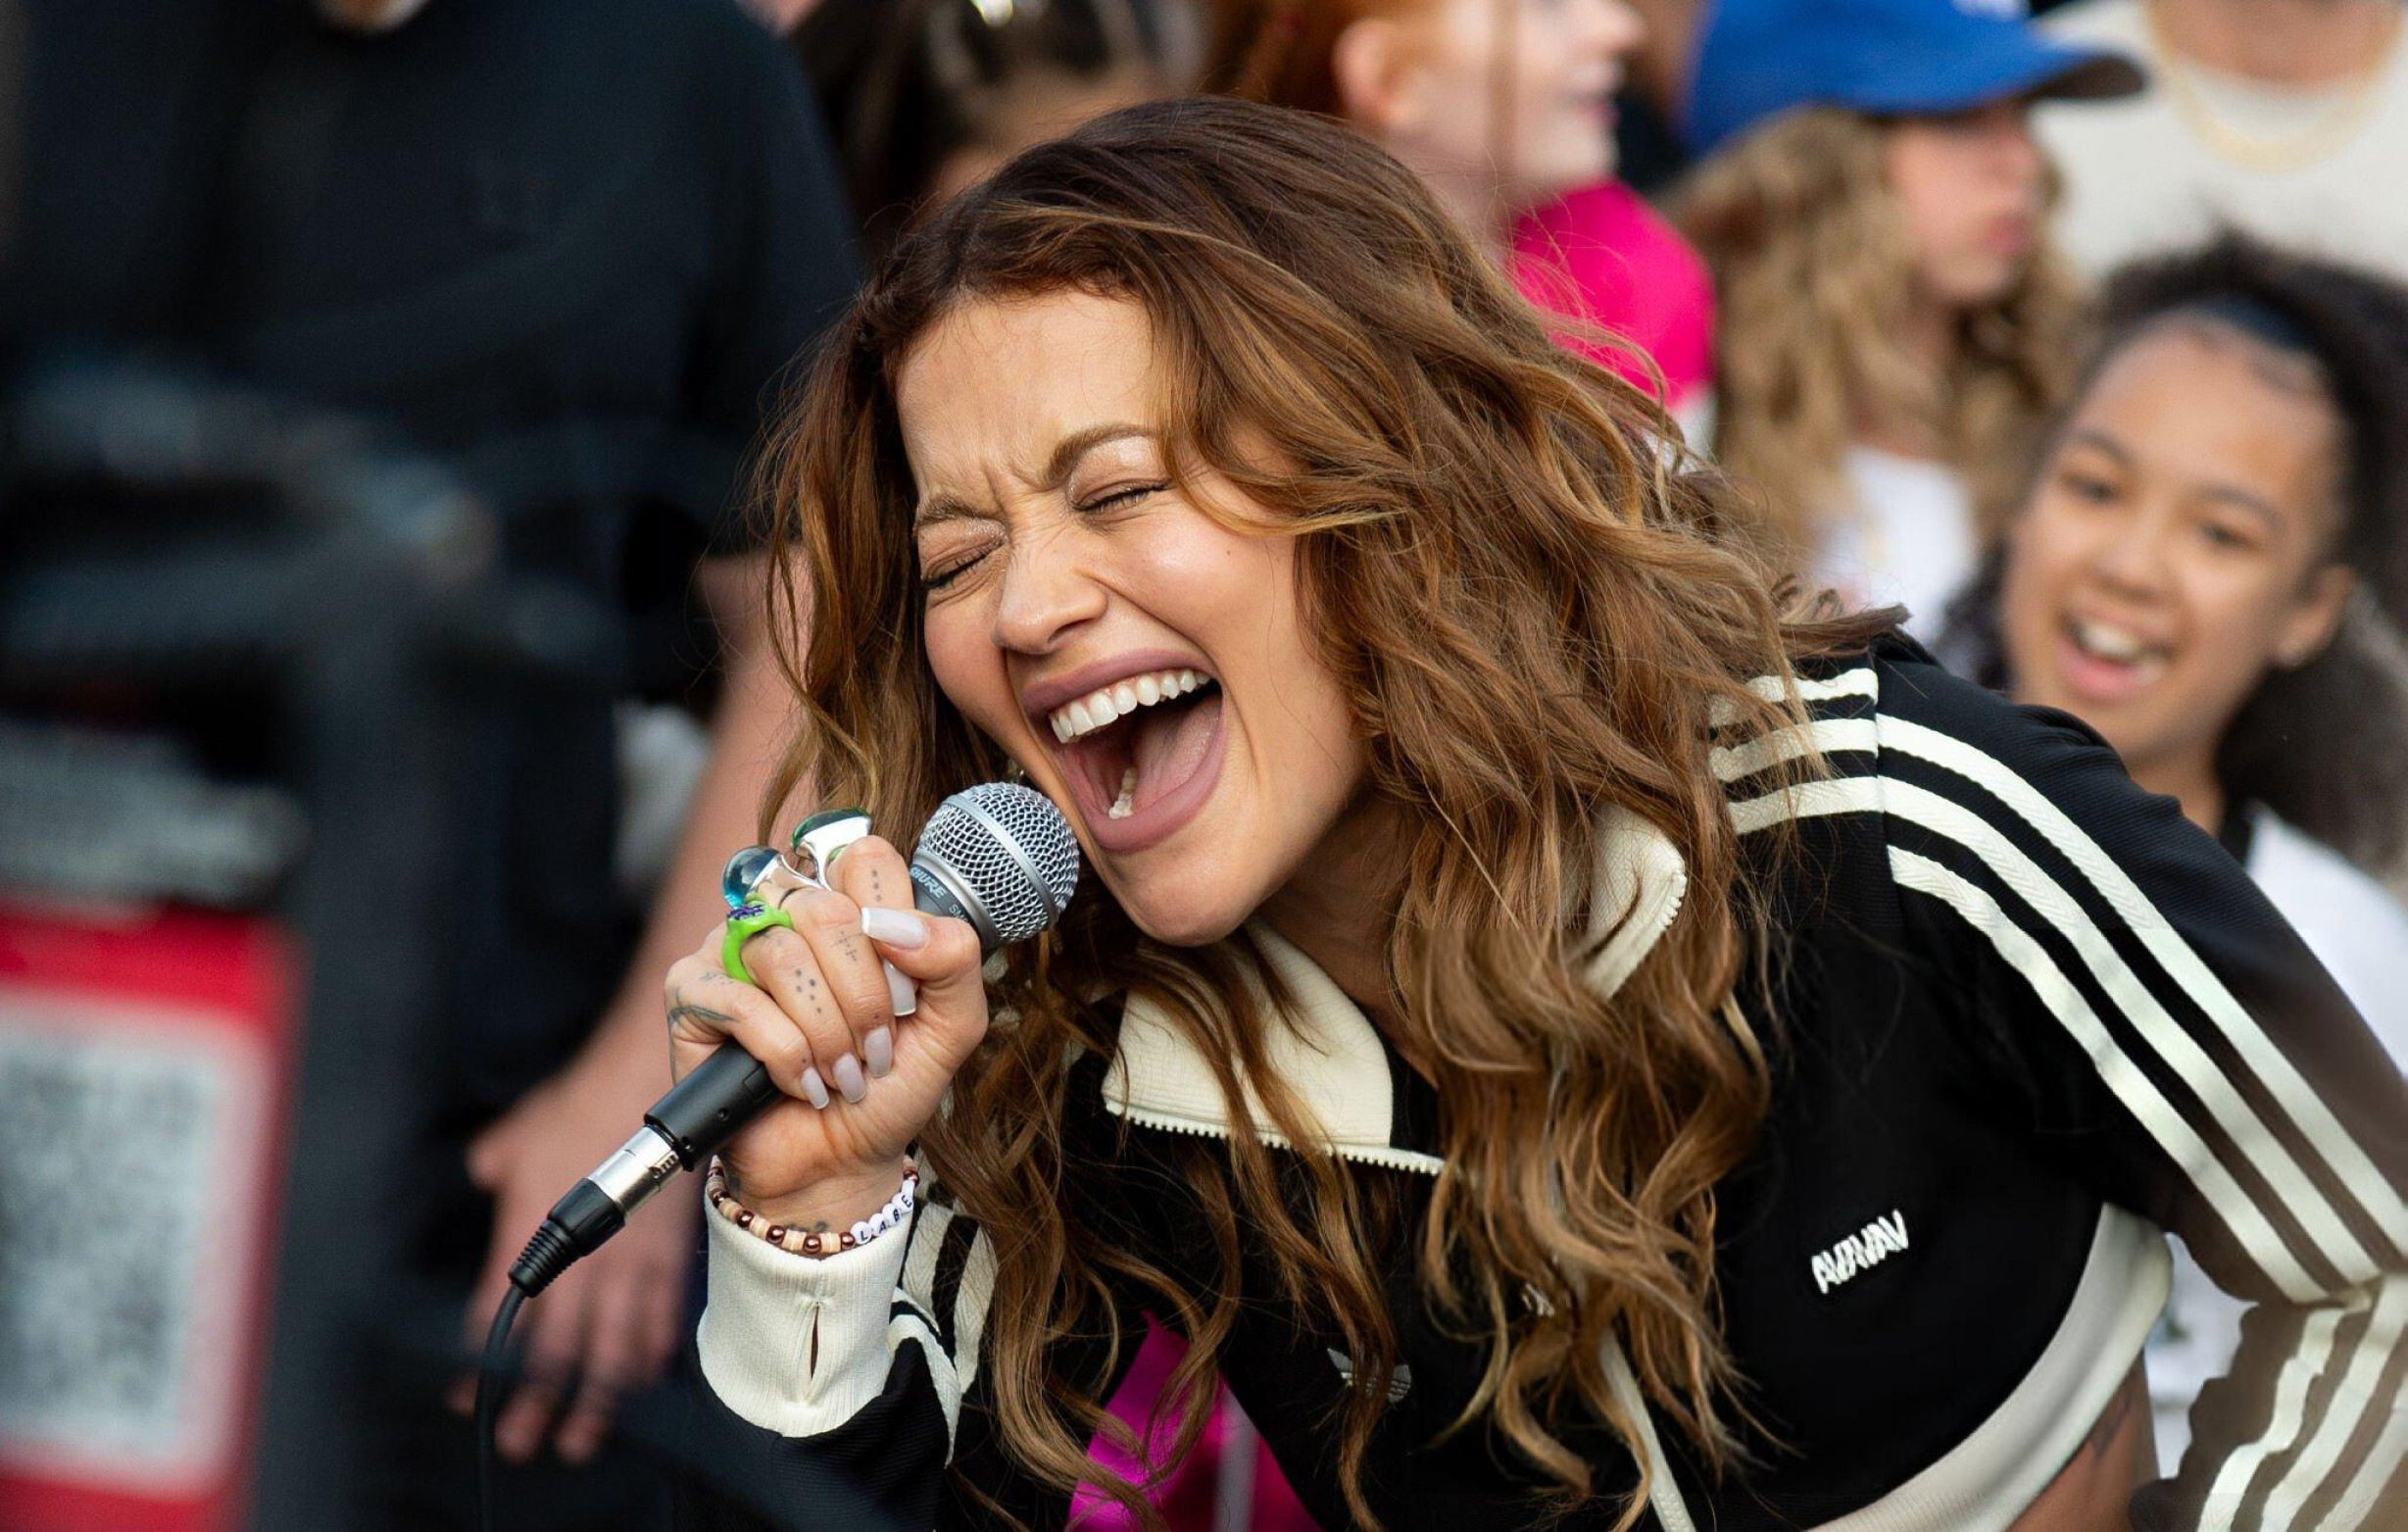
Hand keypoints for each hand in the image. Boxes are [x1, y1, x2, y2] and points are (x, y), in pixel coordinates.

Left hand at [448, 1044, 695, 1462]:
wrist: (644, 1086)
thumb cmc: (577, 1106)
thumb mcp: (512, 1136)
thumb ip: (492, 1165)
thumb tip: (483, 1170)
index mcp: (525, 1238)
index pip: (494, 1318)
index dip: (479, 1367)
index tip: (466, 1400)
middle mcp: (575, 1263)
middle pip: (553, 1354)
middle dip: (535, 1405)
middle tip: (525, 1442)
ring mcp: (625, 1267)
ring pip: (610, 1353)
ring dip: (595, 1402)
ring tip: (582, 1438)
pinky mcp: (666, 1259)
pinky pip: (659, 1323)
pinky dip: (648, 1360)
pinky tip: (639, 1382)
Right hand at [661, 833, 986, 1231]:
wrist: (841, 1162)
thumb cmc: (888, 1085)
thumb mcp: (953, 1023)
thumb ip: (955, 958)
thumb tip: (897, 925)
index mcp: (847, 906)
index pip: (865, 859)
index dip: (892, 925)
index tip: (903, 991)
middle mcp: (786, 913)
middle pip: (826, 910)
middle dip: (864, 999)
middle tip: (873, 1051)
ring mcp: (734, 948)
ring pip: (783, 956)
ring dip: (826, 1033)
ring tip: (838, 1074)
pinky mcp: (691, 993)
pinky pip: (740, 1004)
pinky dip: (784, 1055)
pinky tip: (798, 1083)